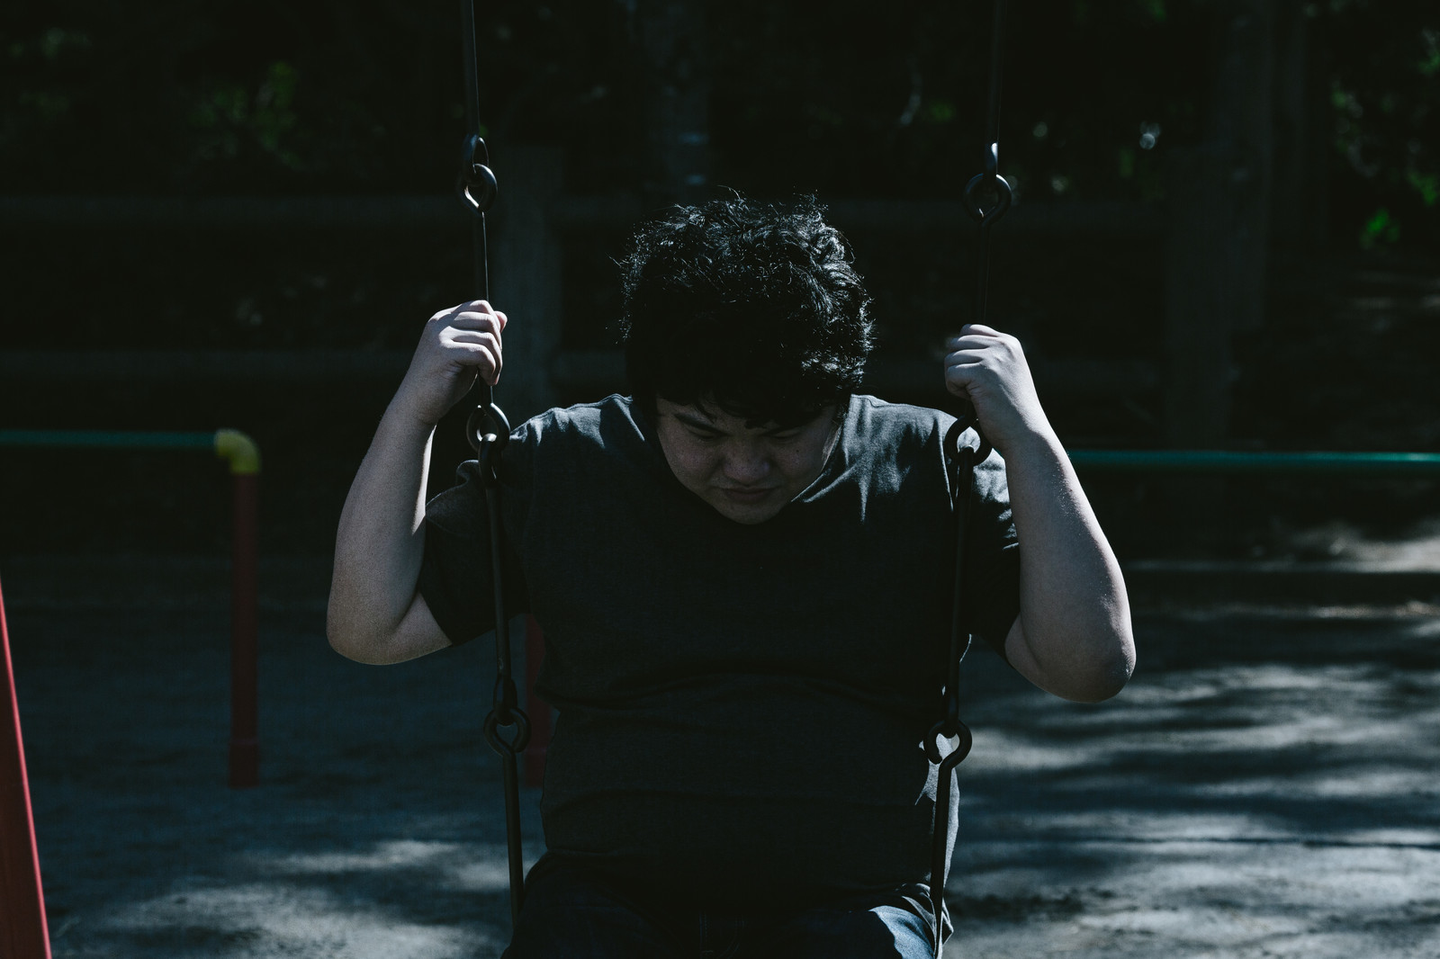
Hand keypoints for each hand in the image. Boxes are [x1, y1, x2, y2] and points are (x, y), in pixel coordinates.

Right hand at [391, 300, 506, 427]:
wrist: (417, 405)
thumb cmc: (443, 382)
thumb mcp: (467, 355)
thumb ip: (482, 335)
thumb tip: (503, 316)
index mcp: (444, 319)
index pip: (480, 306)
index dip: (495, 328)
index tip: (492, 351)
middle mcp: (440, 322)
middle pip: (488, 320)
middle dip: (498, 346)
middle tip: (493, 368)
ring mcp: (440, 335)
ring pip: (488, 338)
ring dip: (497, 361)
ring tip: (490, 377)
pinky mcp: (443, 352)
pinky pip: (481, 353)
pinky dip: (491, 368)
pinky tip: (487, 380)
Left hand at [942, 324, 1053, 456]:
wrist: (1025, 431)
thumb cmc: (1012, 408)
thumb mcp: (1005, 372)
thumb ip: (987, 356)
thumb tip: (953, 344)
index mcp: (1009, 343)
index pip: (969, 330)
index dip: (963, 352)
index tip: (975, 373)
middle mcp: (1002, 346)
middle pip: (956, 344)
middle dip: (958, 367)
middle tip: (975, 387)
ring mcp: (993, 358)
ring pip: (951, 359)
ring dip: (956, 380)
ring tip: (976, 395)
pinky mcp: (982, 373)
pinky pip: (951, 374)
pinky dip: (955, 390)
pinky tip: (973, 400)